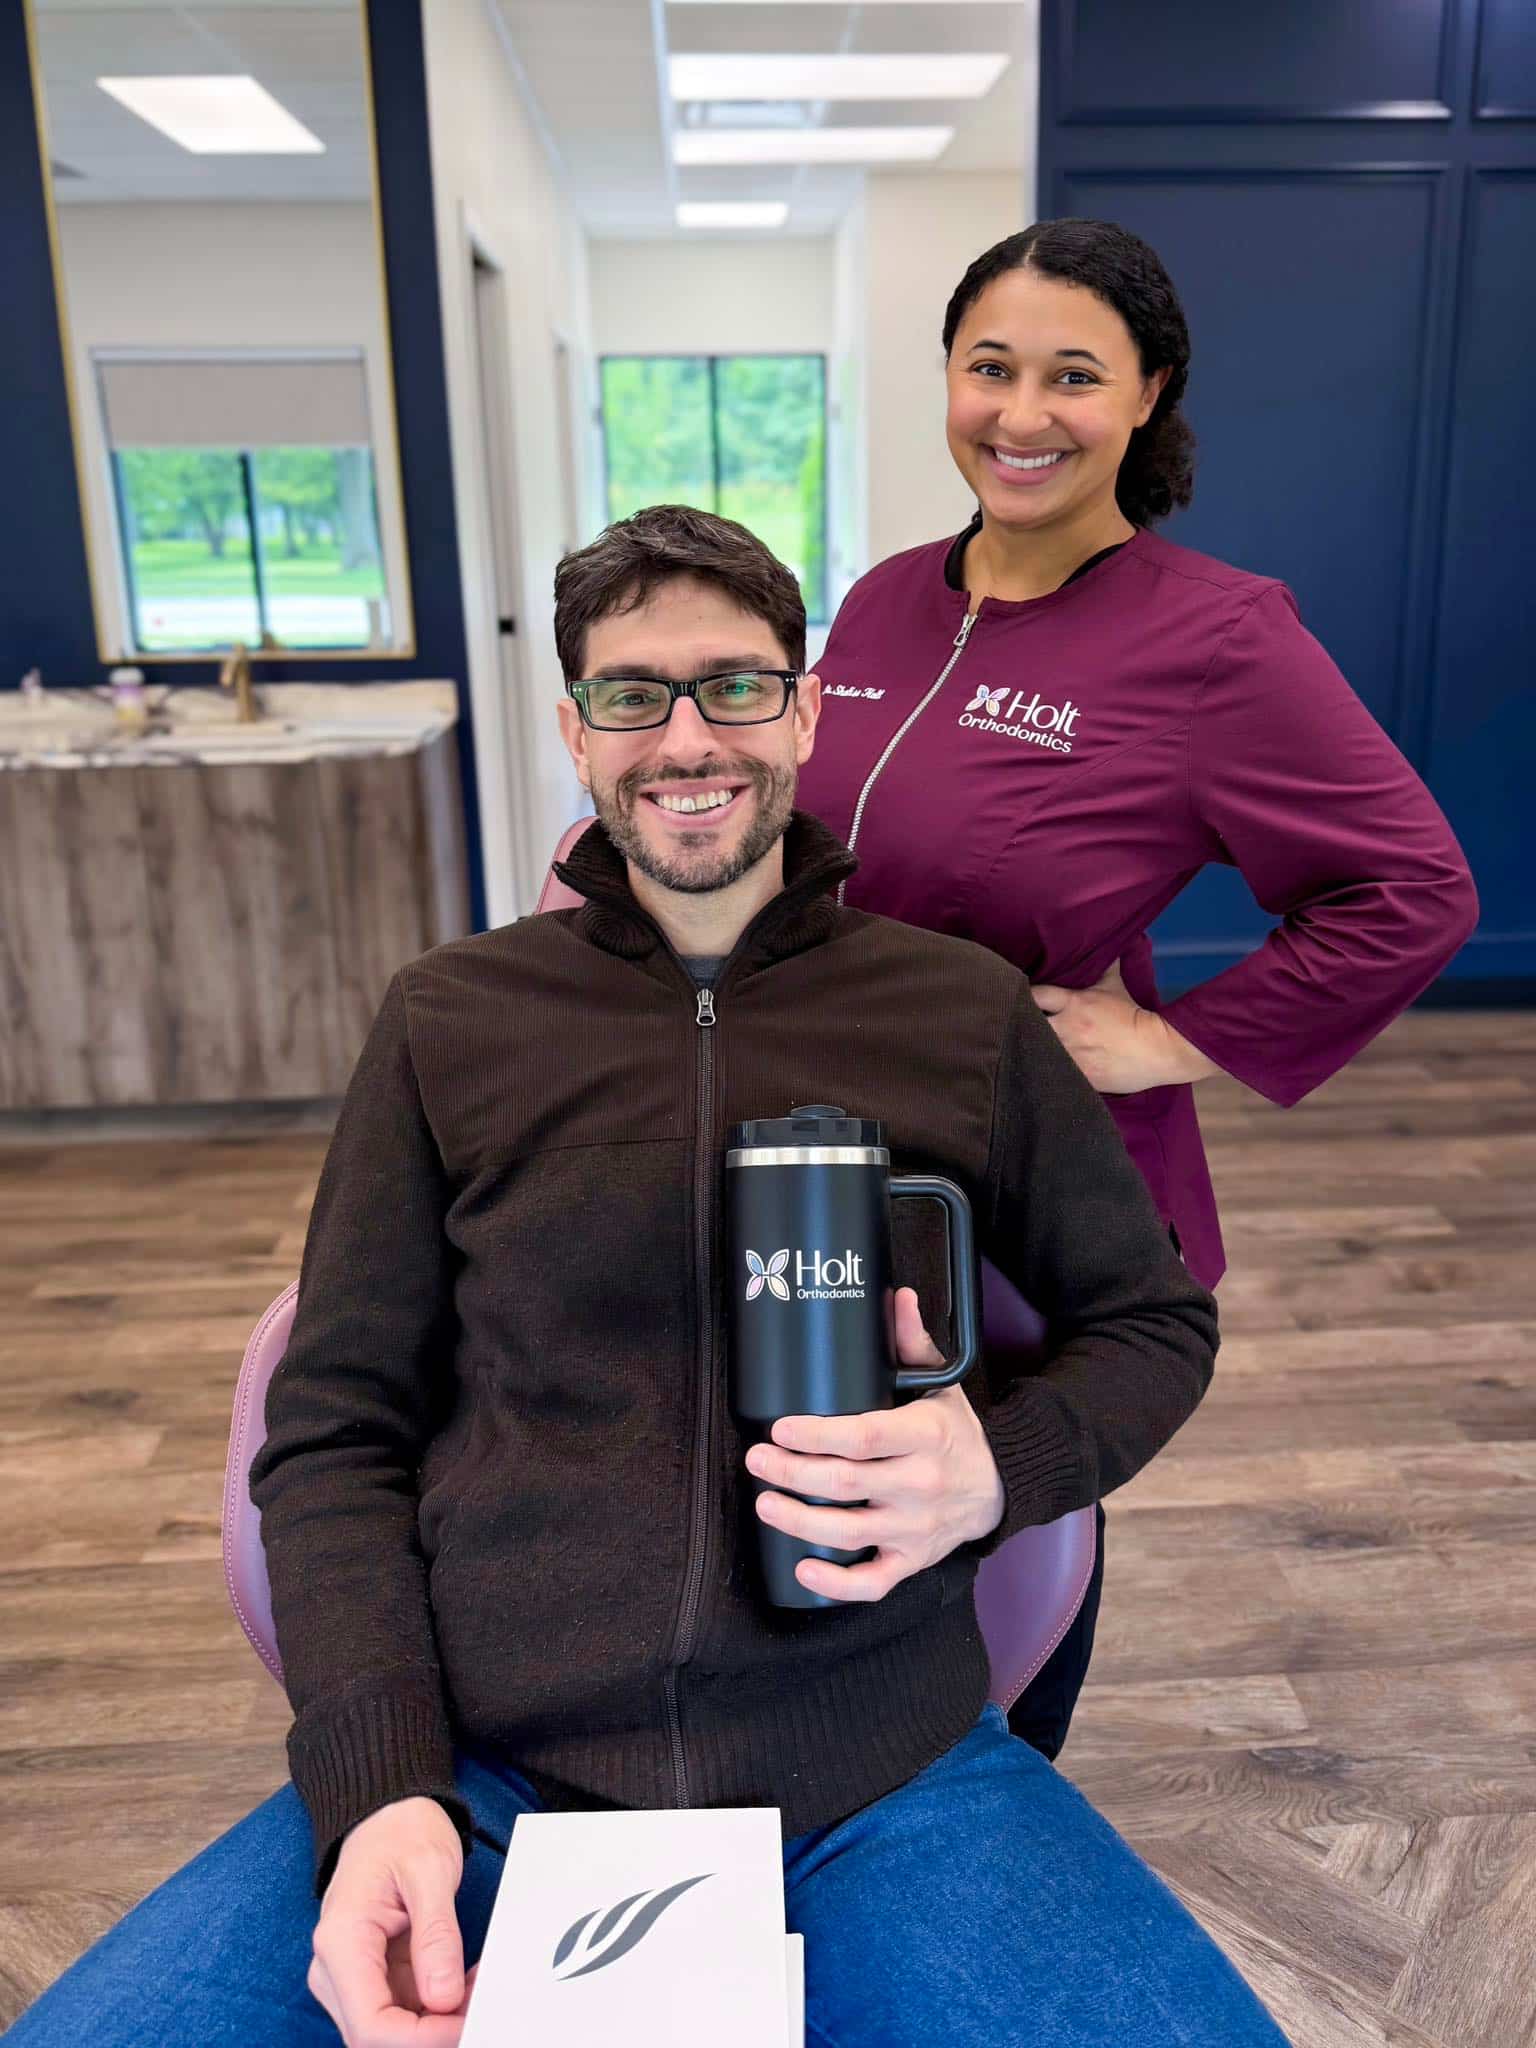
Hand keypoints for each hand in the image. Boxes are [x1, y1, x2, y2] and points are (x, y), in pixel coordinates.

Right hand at [310, 1796, 476, 2045]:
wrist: (388, 1811)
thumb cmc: (402, 1830)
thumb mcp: (430, 1871)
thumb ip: (436, 1935)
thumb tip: (443, 1998)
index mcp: (341, 1942)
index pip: (370, 2025)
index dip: (419, 2039)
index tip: (465, 2023)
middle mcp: (336, 1968)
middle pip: (379, 2034)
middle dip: (433, 2032)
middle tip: (483, 2004)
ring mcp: (353, 1973)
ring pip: (394, 2027)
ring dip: (439, 2020)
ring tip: (480, 1984)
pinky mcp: (374, 1972)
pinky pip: (405, 2007)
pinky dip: (439, 2004)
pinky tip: (467, 1978)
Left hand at [744, 1287, 1004, 1601]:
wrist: (1001, 1486)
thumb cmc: (957, 1432)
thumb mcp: (941, 1385)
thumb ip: (912, 1342)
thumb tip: (897, 1296)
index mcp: (926, 1435)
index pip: (864, 1436)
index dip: (816, 1434)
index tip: (780, 1427)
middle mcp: (920, 1485)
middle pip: (845, 1483)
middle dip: (791, 1473)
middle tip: (757, 1459)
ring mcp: (916, 1529)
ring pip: (849, 1533)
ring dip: (798, 1522)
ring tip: (764, 1503)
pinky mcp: (913, 1561)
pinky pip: (873, 1583)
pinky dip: (836, 1585)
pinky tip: (802, 1569)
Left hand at [1031, 959, 1216, 1093]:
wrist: (1157, 1048)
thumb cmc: (1133, 1015)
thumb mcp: (1115, 986)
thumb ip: (1103, 965)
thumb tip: (1104, 940)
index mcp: (1073, 1004)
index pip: (1034, 994)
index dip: (1023, 996)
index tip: (1020, 998)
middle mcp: (1067, 1029)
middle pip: (1027, 1025)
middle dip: (1021, 1024)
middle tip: (1016, 1026)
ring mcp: (1072, 1055)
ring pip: (1036, 1052)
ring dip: (1030, 1049)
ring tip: (1024, 1048)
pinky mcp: (1079, 1076)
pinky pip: (1052, 1075)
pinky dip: (1046, 1072)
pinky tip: (1040, 1071)